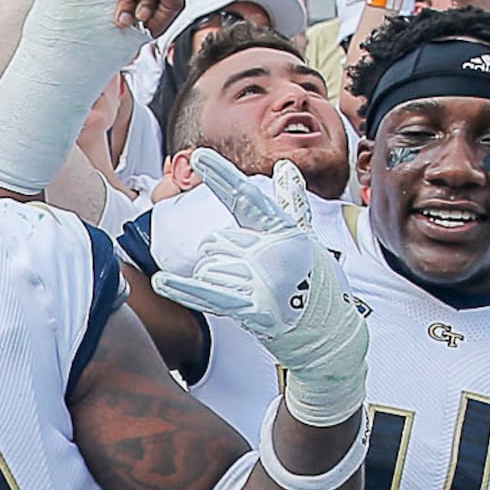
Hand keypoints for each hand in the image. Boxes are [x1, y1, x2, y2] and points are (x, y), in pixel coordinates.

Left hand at [152, 150, 369, 424]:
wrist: (328, 334)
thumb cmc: (314, 283)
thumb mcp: (304, 240)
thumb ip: (291, 204)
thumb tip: (286, 168)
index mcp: (283, 231)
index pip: (246, 198)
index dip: (222, 176)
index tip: (199, 156)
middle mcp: (273, 252)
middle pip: (216, 242)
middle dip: (221, 258)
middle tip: (250, 277)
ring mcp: (265, 282)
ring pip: (209, 269)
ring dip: (216, 282)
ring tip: (248, 294)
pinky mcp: (255, 311)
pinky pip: (212, 296)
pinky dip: (184, 290)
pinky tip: (161, 281)